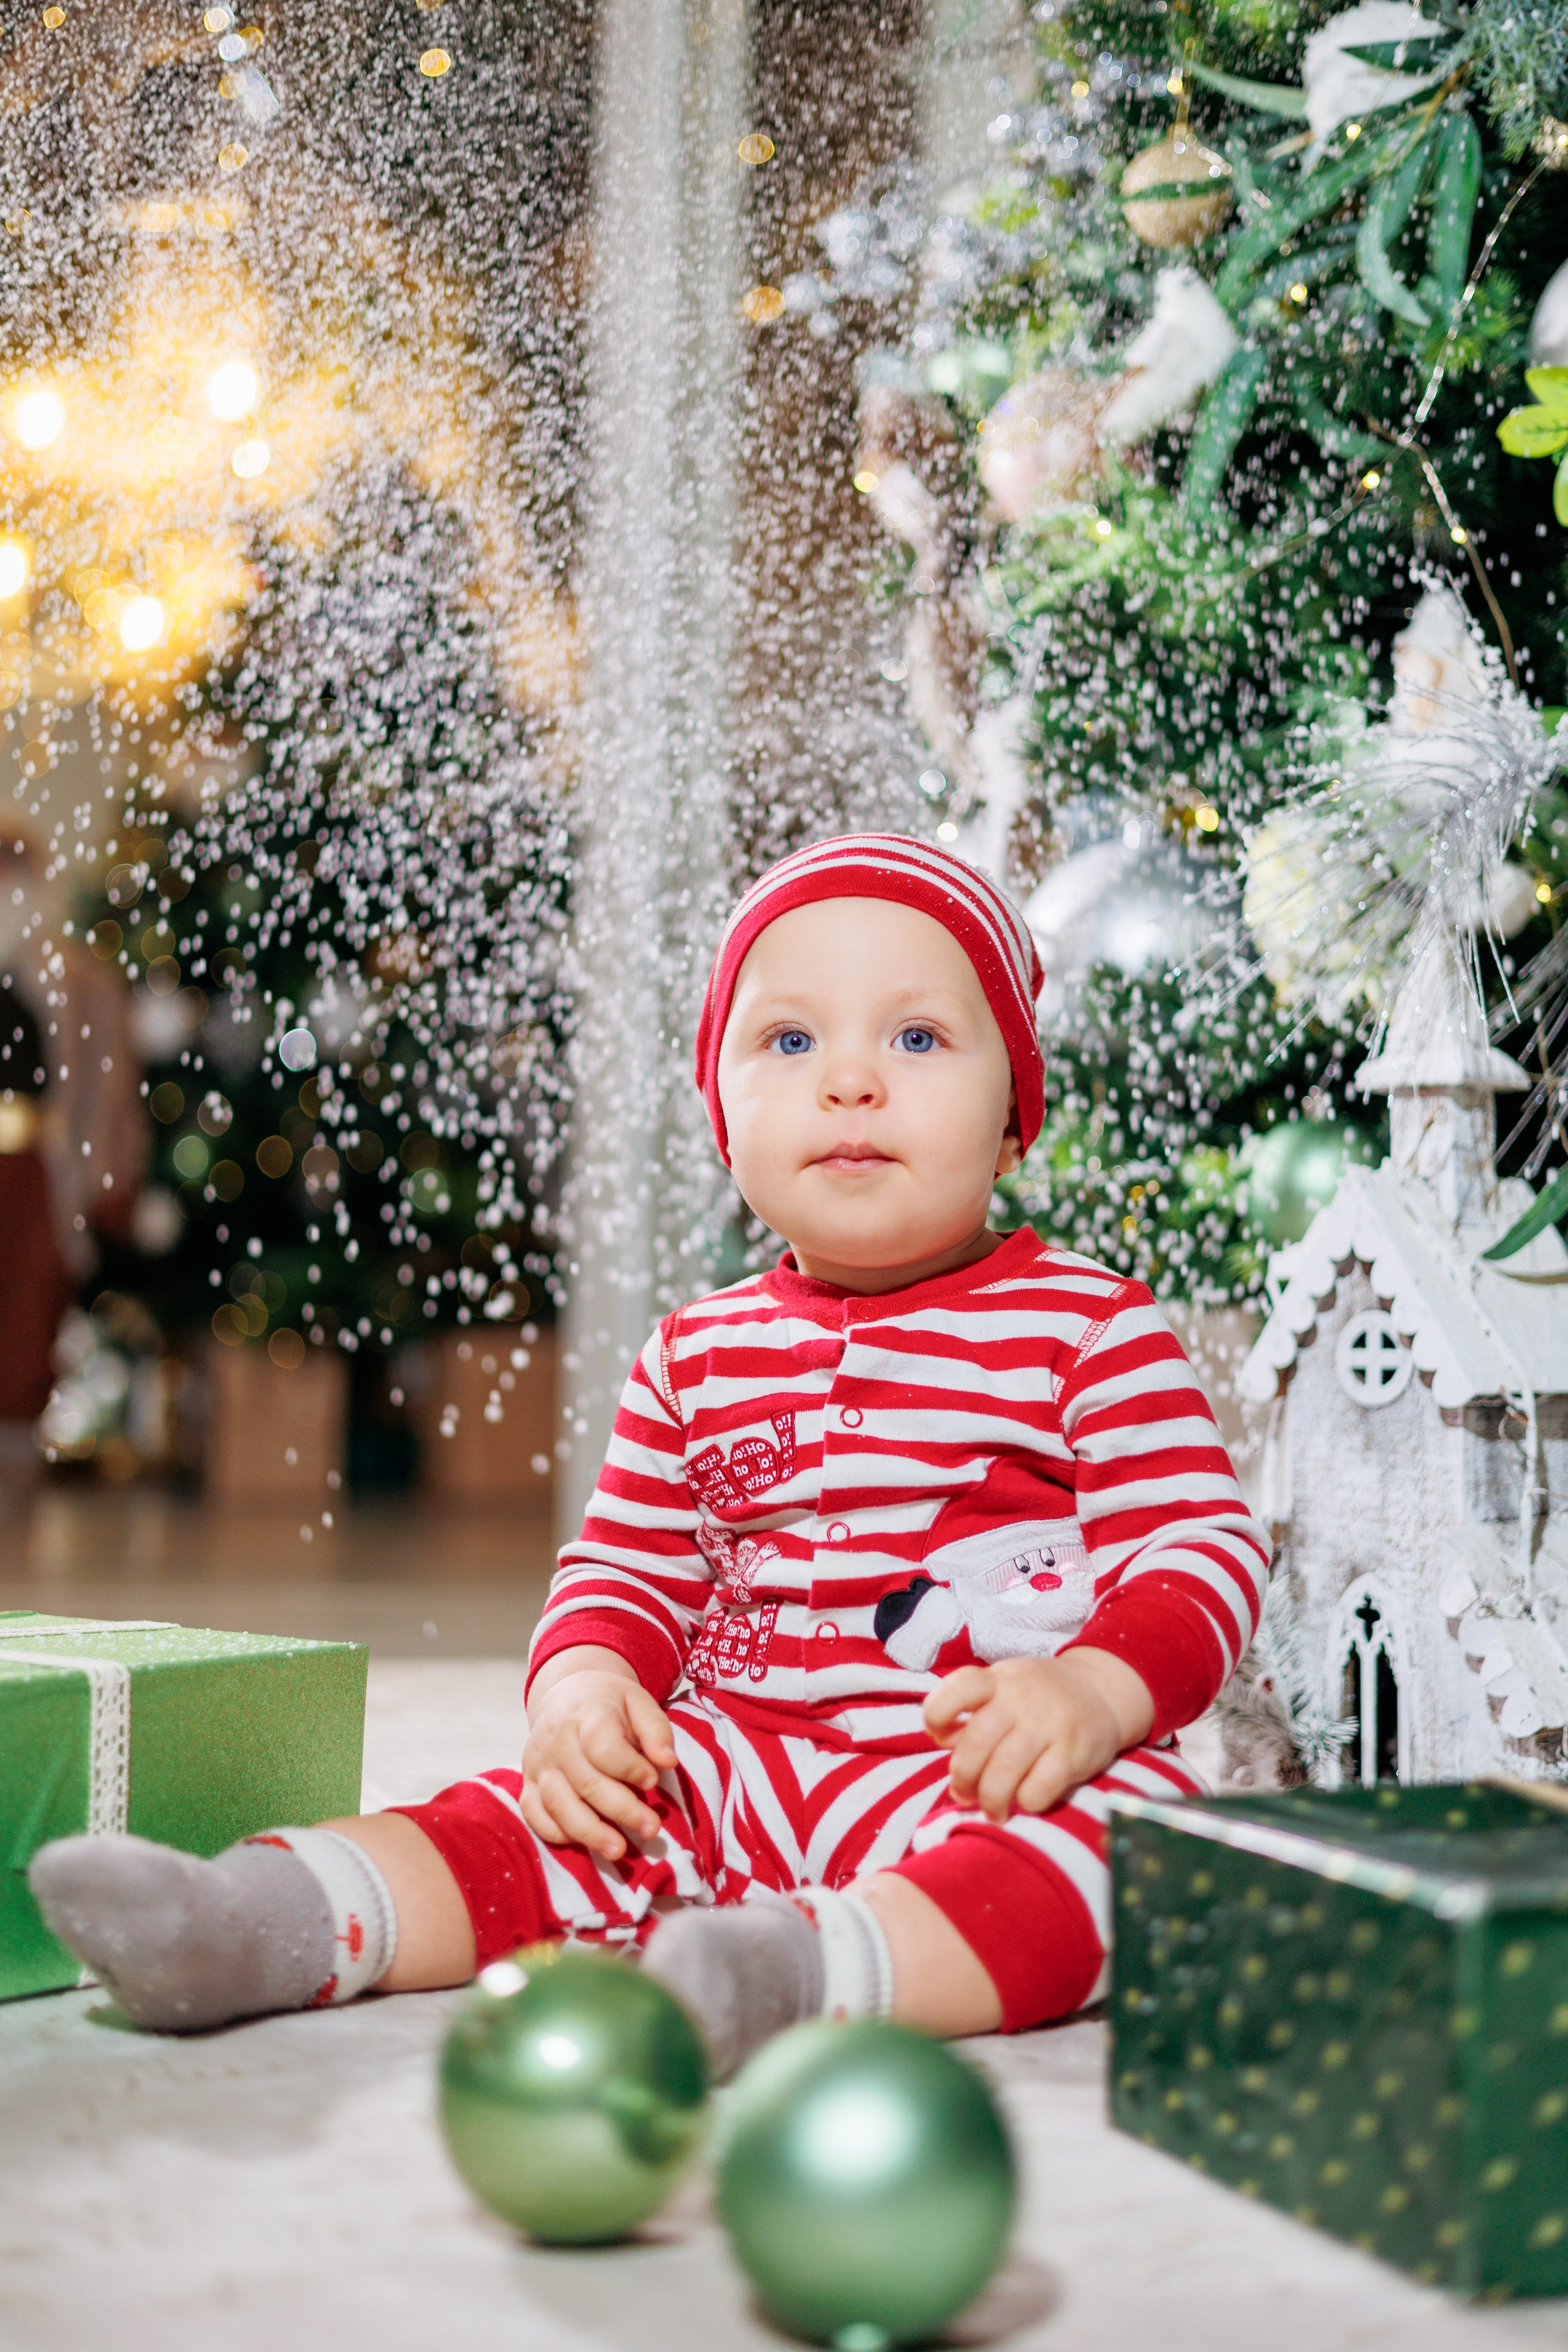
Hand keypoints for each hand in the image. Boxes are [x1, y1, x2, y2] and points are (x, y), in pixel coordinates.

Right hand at [521, 1665, 676, 1861]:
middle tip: (652, 1829)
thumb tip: (668, 1762)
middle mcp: (556, 1740)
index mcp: (586, 1714)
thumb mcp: (639, 1702)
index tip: (653, 1781)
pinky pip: (534, 1814)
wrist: (568, 1693)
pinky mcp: (527, 1782)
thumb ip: (656, 1731)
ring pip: (558, 1803)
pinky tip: (582, 1842)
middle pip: (585, 1782)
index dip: (629, 1768)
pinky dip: (555, 1832)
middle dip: (622, 1810)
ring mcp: (538, 1763)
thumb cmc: (610, 1703)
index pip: (603, 1746)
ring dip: (589, 1832)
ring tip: (618, 1850)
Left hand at [923, 1648, 1154, 1821]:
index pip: (957, 1689)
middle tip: (965, 1794)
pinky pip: (1037, 1789)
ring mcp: (1049, 1725)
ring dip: (990, 1799)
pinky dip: (1025, 1802)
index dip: (937, 1716)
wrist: (1102, 1692)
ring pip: (1003, 1771)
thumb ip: (974, 1718)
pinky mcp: (1073, 1753)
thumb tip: (952, 1764)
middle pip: (976, 1742)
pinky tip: (1027, 1800)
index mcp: (997, 1681)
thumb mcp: (1004, 1691)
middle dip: (963, 1777)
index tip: (941, 1736)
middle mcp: (1021, 1699)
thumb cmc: (1039, 1700)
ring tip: (993, 1810)